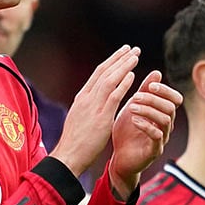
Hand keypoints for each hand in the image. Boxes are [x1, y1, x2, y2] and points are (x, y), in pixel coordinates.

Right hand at [51, 46, 140, 177]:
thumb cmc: (75, 142)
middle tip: (132, 48)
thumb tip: (95, 102)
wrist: (69, 155)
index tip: (122, 53)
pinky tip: (132, 75)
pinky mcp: (101, 117)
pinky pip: (114, 96)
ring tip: (135, 56)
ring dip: (123, 66)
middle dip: (119, 58)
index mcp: (82, 98)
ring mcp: (93, 106)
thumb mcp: (80, 119)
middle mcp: (86, 98)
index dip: (111, 62)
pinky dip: (123, 84)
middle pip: (104, 72)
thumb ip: (88, 107)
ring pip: (109, 79)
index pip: (97, 74)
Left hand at [105, 70, 181, 196]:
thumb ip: (144, 92)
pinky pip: (157, 136)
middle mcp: (166, 126)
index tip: (150, 85)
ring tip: (132, 107)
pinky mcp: (154, 151)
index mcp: (163, 114)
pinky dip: (146, 126)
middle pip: (171, 107)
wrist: (118, 158)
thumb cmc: (126, 132)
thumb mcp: (133, 107)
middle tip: (136, 95)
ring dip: (149, 110)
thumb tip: (157, 73)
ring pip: (165, 120)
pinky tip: (134, 120)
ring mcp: (162, 139)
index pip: (175, 99)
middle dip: (154, 99)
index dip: (165, 90)